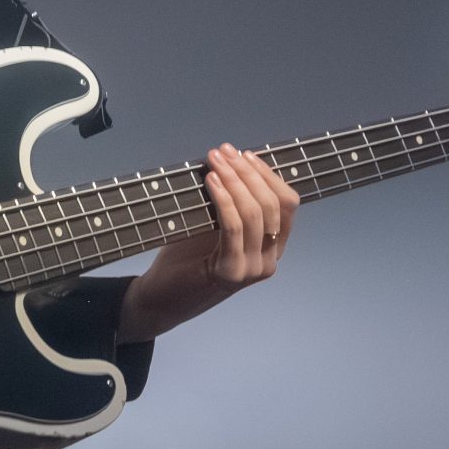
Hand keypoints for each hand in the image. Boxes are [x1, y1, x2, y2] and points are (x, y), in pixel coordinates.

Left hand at [121, 144, 298, 343]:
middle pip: (272, 206)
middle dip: (247, 172)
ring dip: (234, 180)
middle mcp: (268, 261)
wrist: (160, 297)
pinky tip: (211, 182)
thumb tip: (232, 161)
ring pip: (254, 214)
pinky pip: (232, 228)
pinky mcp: (229, 273)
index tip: (245, 153)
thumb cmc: (186, 258)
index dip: (268, 175)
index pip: (288, 205)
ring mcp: (251, 269)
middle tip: (224, 152)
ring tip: (214, 161)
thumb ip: (231, 202)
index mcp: (272, 248)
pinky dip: (223, 200)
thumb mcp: (214, 224)